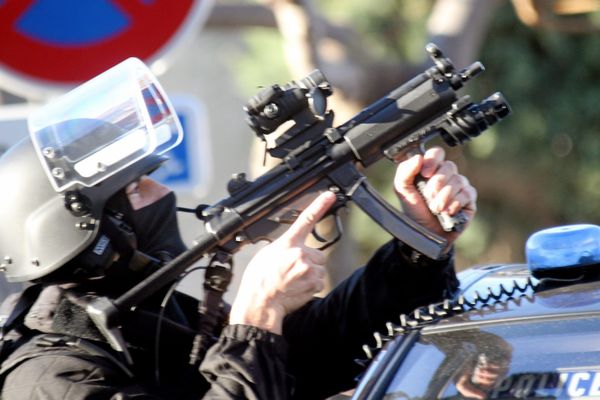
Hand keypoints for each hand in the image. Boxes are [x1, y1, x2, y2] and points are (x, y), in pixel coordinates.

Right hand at [229, 191, 336, 333]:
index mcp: (287, 243)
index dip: (319, 205)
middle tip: (292, 271)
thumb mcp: (267, 254)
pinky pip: (319, 281)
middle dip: (309, 261)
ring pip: (318, 268)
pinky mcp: (314, 283)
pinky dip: (311, 285)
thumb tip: (293, 249)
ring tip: (293, 280)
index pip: (305, 219)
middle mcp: (300, 254)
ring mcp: (308, 269)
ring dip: (310, 273)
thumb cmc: (259, 279)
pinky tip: (297, 288)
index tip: (330, 196)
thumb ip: (284, 247)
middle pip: (316, 254)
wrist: (260, 302)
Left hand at [394, 146, 476, 247]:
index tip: (425, 174)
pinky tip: (447, 212)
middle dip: (436, 183)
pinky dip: (455, 204)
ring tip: (436, 209)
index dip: (432, 160)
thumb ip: (405, 171)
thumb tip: (419, 157)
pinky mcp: (469, 199)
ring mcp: (460, 186)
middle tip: (428, 197)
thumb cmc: (414, 211)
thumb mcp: (402, 190)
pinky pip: (467, 194)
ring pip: (458, 180)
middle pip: (449, 166)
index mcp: (431, 169)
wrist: (424, 234)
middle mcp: (447, 175)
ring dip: (444, 196)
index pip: (437, 153)